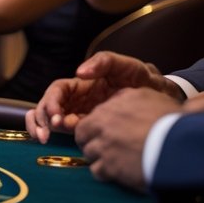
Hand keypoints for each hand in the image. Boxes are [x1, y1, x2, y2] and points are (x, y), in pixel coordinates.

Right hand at [24, 51, 176, 142]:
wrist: (163, 97)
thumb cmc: (142, 78)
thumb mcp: (126, 65)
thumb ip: (103, 62)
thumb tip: (79, 73)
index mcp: (83, 84)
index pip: (57, 90)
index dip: (51, 101)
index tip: (56, 116)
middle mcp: (77, 99)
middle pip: (47, 105)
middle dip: (41, 117)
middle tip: (46, 133)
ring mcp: (80, 114)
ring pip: (50, 118)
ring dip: (40, 127)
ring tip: (43, 138)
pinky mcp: (88, 128)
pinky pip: (64, 131)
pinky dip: (51, 134)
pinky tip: (51, 140)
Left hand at [75, 87, 181, 191]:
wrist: (183, 147)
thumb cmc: (176, 123)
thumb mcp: (158, 100)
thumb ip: (137, 100)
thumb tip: (127, 103)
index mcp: (119, 102)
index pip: (99, 111)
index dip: (103, 123)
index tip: (111, 131)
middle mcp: (106, 120)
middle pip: (83, 130)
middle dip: (90, 139)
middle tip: (103, 148)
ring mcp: (104, 143)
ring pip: (87, 151)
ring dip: (98, 157)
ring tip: (113, 162)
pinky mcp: (109, 165)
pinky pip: (96, 170)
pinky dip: (105, 173)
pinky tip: (117, 173)